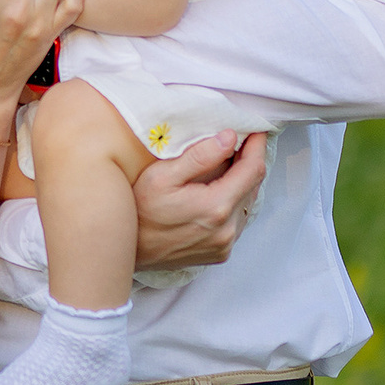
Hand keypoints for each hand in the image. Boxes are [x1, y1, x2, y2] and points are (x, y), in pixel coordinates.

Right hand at [134, 131, 268, 269]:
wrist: (127, 250)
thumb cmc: (138, 211)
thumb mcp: (161, 176)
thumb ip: (198, 156)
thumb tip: (229, 138)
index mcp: (216, 206)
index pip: (252, 170)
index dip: (257, 147)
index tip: (257, 132)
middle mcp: (227, 229)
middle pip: (253, 186)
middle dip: (248, 162)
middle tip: (239, 143)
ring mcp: (225, 244)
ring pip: (246, 204)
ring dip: (241, 183)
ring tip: (227, 165)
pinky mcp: (220, 252)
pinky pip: (237, 221)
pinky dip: (233, 203)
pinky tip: (217, 192)